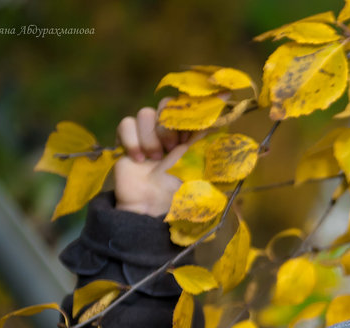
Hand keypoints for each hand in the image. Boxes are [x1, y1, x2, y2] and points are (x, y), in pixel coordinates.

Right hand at [113, 101, 199, 217]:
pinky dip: (132, 141)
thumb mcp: (199, 161)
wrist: (151, 202)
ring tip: (154, 159)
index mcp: (189, 134)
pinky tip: (138, 159)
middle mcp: (169, 130)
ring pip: (145, 113)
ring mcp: (147, 133)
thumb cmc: (178, 186)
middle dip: (168, 126)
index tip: (187, 135)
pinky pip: (126, 123)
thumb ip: (207, 135)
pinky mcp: (128, 139)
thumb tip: (222, 104)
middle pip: (165, 103)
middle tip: (170, 149)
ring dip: (150, 138)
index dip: (187, 115)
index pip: (188, 105)